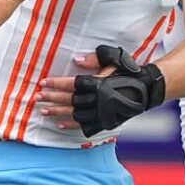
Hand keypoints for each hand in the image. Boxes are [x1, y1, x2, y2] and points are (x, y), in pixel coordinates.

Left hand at [38, 45, 164, 136]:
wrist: (146, 88)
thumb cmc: (129, 70)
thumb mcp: (114, 58)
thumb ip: (95, 58)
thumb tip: (76, 60)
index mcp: (100, 82)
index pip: (72, 83)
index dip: (56, 83)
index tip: (43, 82)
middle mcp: (99, 99)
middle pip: (70, 100)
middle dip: (52, 98)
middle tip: (37, 97)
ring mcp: (102, 112)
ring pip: (75, 114)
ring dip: (57, 113)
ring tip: (43, 111)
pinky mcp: (105, 121)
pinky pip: (85, 126)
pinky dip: (71, 125)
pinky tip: (59, 124)